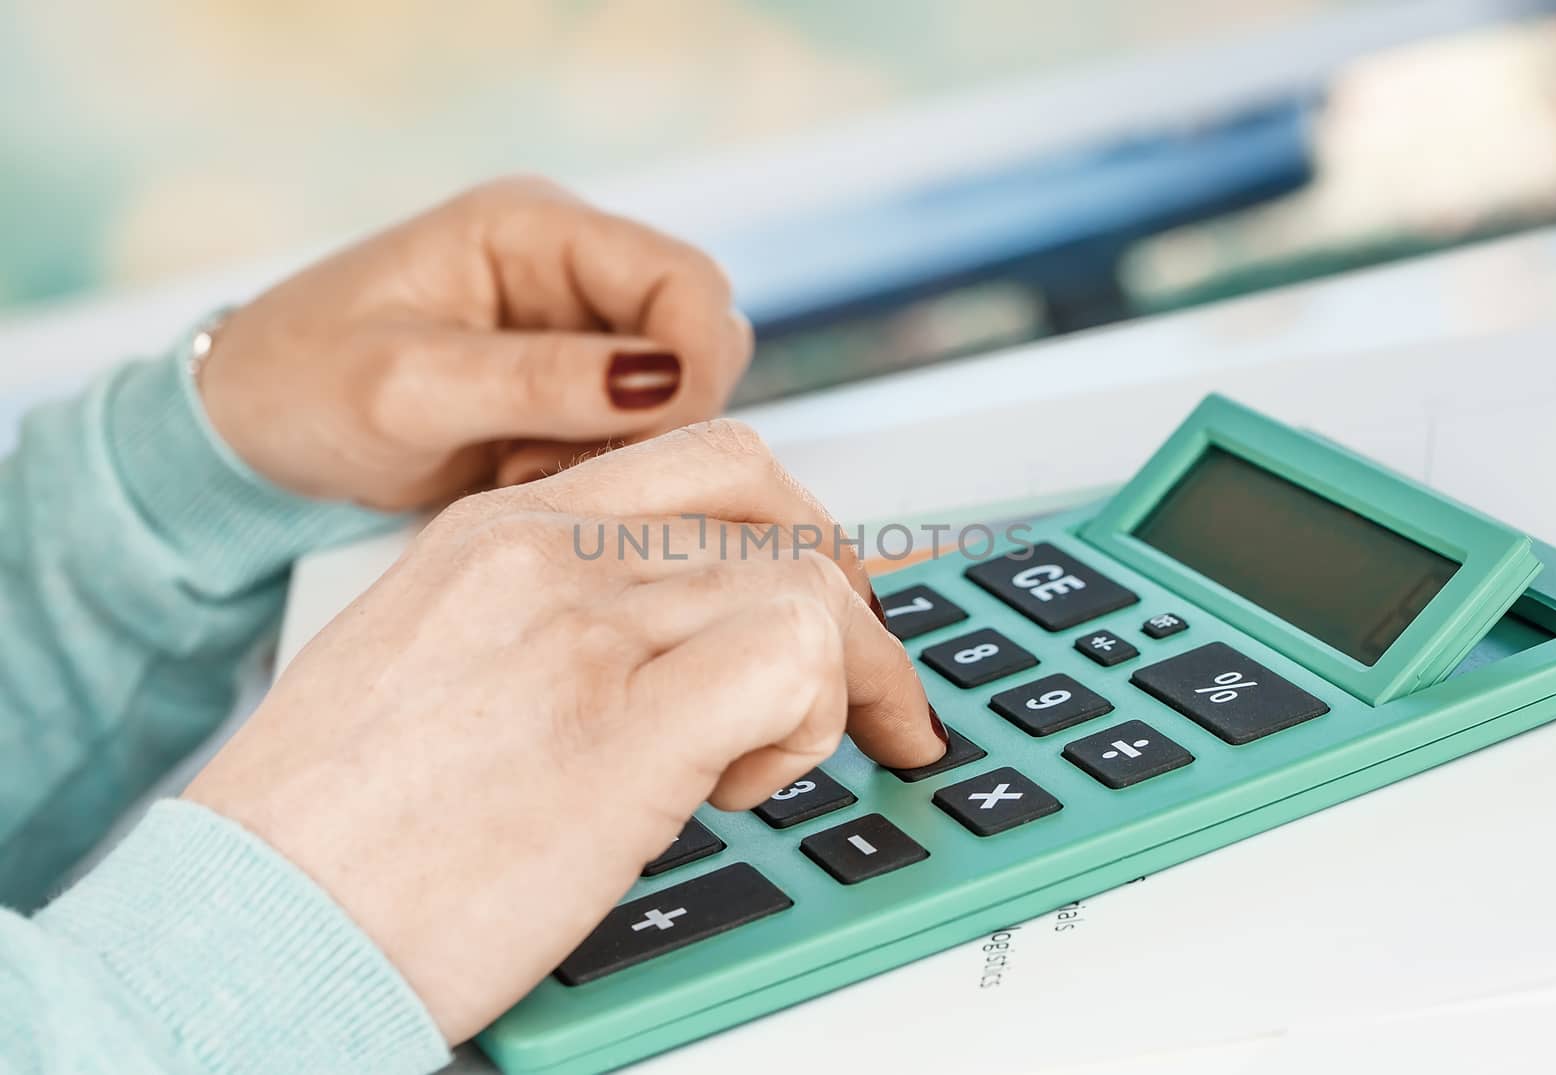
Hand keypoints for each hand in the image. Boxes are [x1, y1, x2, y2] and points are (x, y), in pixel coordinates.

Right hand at [184, 421, 946, 1043]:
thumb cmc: (332, 829)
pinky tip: (744, 786)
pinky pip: (793, 664)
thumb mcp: (438, 666)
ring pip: (803, 586)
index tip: (830, 602)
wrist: (245, 925)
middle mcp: (543, 552)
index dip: (795, 531)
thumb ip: (556, 625)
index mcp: (498, 531)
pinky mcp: (618, 729)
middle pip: (775, 514)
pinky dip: (810, 726)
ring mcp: (580, 629)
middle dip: (851, 605)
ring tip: (764, 770)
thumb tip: (678, 647)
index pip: (705, 465)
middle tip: (874, 694)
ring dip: (832, 684)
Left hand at [196, 177, 752, 510]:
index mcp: (533, 229)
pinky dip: (593, 469)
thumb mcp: (409, 387)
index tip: (651, 434)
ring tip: (521, 473)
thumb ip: (540, 381)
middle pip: (696, 337)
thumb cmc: (301, 388)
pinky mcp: (564, 390)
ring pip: (673, 395)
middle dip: (656, 418)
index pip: (684, 278)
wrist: (249, 436)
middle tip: (560, 465)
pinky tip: (518, 478)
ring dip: (620, 451)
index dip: (695, 359)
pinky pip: (631, 434)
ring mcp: (571, 332)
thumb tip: (671, 382)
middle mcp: (568, 271)